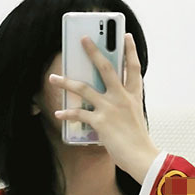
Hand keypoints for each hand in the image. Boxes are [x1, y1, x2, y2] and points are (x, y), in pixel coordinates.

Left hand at [49, 33, 159, 183]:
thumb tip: (107, 102)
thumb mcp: (134, 117)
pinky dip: (67, 114)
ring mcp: (110, 108)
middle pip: (106, 68)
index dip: (130, 51)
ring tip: (53, 78)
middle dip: (93, 52)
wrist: (141, 157)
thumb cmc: (138, 142)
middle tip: (83, 39)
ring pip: (84, 88)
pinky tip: (58, 114)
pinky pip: (79, 114)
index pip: (134, 68)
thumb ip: (123, 106)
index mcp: (133, 96)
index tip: (126, 37)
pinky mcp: (101, 121)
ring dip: (66, 82)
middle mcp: (122, 98)